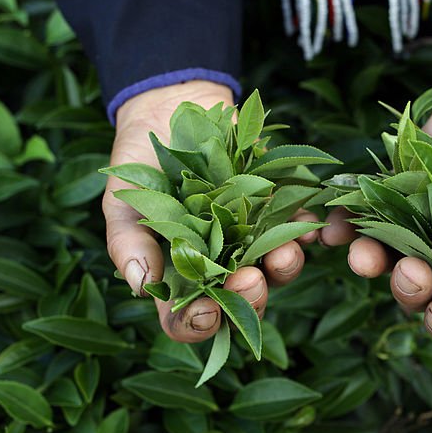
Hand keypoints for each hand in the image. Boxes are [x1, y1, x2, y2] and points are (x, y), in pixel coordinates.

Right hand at [105, 80, 318, 342]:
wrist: (171, 109)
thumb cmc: (139, 164)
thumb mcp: (124, 202)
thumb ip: (128, 243)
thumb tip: (142, 285)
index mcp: (180, 275)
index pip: (188, 317)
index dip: (198, 323)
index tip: (206, 311)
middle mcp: (220, 264)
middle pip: (241, 300)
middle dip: (250, 298)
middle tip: (250, 281)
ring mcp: (251, 238)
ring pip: (276, 269)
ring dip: (284, 268)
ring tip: (282, 254)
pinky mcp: (277, 207)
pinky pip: (298, 226)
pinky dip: (304, 230)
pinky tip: (307, 227)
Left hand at [321, 77, 431, 343]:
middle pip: (416, 285)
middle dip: (408, 288)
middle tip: (411, 273)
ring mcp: (418, 216)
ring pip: (385, 251)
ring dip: (370, 260)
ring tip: (362, 256)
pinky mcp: (395, 183)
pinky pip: (363, 209)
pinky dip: (343, 223)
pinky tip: (330, 230)